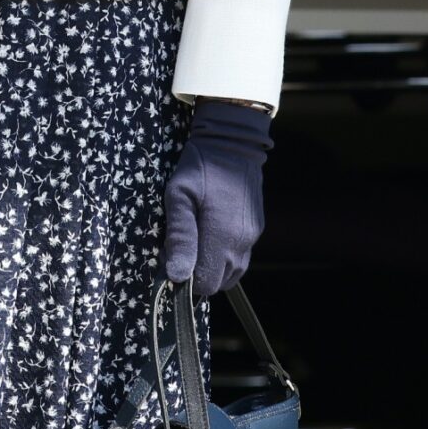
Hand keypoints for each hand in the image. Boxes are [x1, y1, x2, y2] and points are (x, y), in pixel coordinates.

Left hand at [162, 98, 272, 297]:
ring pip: (231, 273)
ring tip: (194, 240)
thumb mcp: (178, 196)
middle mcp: (242, 244)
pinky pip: (240, 257)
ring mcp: (252, 238)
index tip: (171, 258)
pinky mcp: (256, 230)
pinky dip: (223, 256)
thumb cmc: (199, 168)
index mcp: (222, 238)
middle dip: (197, 273)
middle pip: (219, 282)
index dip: (185, 278)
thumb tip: (177, 275)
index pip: (206, 283)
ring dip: (211, 266)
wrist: (233, 144)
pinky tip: (208, 234)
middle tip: (179, 247)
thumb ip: (180, 236)